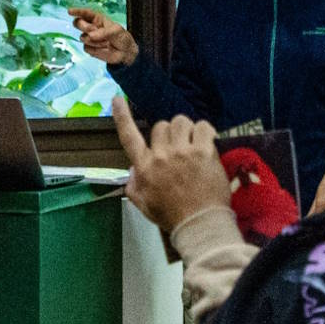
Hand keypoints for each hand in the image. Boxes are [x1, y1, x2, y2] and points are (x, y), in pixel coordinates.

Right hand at [69, 7, 137, 65]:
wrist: (125, 52)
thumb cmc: (121, 37)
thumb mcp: (116, 31)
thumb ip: (103, 32)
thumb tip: (90, 36)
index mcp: (97, 19)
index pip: (85, 13)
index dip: (77, 11)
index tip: (70, 11)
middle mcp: (91, 27)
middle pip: (78, 23)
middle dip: (84, 26)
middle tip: (92, 30)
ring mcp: (89, 38)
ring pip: (83, 37)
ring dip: (95, 41)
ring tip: (107, 42)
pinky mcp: (89, 48)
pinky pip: (86, 47)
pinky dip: (95, 49)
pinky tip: (104, 48)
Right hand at [113, 97, 228, 233]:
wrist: (199, 224)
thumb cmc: (172, 216)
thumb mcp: (144, 205)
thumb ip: (133, 186)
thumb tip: (132, 170)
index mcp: (144, 168)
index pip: (129, 137)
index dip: (122, 116)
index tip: (117, 99)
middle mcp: (161, 156)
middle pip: (161, 125)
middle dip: (169, 133)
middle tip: (178, 146)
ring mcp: (183, 153)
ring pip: (181, 122)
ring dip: (186, 129)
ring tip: (192, 143)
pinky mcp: (204, 153)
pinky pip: (202, 127)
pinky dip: (205, 131)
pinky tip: (207, 142)